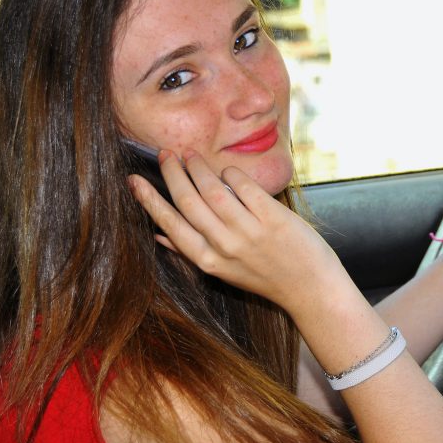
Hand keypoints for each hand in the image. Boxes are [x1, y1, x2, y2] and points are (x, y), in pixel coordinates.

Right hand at [128, 150, 348, 312]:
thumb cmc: (265, 277)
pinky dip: (232, 174)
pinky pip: (243, 186)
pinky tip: (228, 171)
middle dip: (172, 173)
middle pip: (188, 201)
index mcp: (208, 261)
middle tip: (165, 154)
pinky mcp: (272, 218)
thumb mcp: (223, 271)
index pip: (169, 224)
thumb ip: (191, 252)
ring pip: (213, 190)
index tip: (133, 180)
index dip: (149, 200)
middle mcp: (224, 246)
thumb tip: (157, 236)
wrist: (309, 288)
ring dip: (198, 168)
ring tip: (191, 156)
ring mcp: (249, 232)